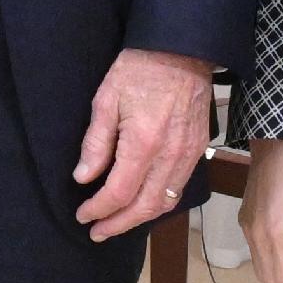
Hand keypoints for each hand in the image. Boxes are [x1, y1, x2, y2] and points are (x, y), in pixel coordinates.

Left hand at [72, 49, 215, 241]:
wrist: (182, 50)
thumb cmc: (140, 69)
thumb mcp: (106, 100)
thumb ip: (95, 143)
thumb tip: (83, 178)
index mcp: (143, 143)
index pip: (119, 193)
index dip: (99, 209)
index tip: (83, 215)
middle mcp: (170, 155)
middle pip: (145, 207)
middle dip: (118, 224)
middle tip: (97, 232)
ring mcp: (189, 154)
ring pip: (165, 202)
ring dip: (140, 219)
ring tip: (117, 224)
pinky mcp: (199, 149)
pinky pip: (179, 187)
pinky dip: (159, 203)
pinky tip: (143, 204)